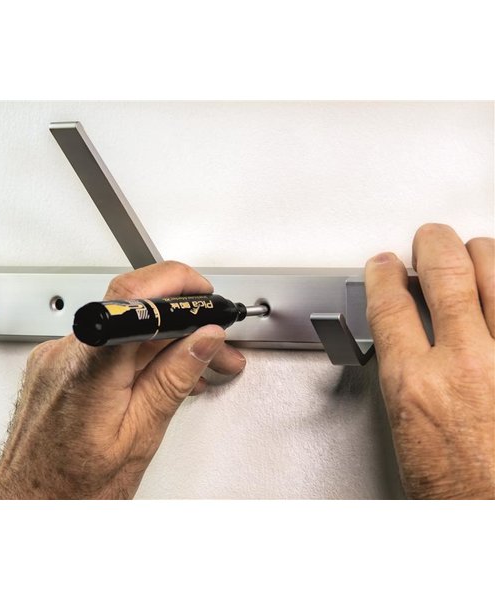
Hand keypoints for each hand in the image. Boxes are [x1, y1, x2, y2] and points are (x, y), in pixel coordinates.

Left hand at [0, 261, 245, 498]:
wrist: (26, 502)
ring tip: (198, 366)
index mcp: (90, 368)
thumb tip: (203, 339)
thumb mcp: (138, 437)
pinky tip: (161, 371)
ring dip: (165, 339)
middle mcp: (65, 352)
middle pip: (135, 309)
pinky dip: (138, 350)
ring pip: (123, 325)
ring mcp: (56, 356)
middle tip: (217, 346)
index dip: (178, 286)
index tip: (207, 300)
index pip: (136, 296)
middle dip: (184, 321)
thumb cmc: (71, 487)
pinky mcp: (55, 365)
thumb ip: (172, 380)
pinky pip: (106, 342)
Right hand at [365, 224, 493, 498]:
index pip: (390, 303)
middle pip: (446, 274)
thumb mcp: (406, 429)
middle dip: (433, 244)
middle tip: (430, 239)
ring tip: (474, 250)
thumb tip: (405, 341)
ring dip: (481, 254)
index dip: (384, 273)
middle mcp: (466, 365)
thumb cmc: (457, 492)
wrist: (492, 517)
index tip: (385, 265)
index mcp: (416, 384)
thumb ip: (405, 375)